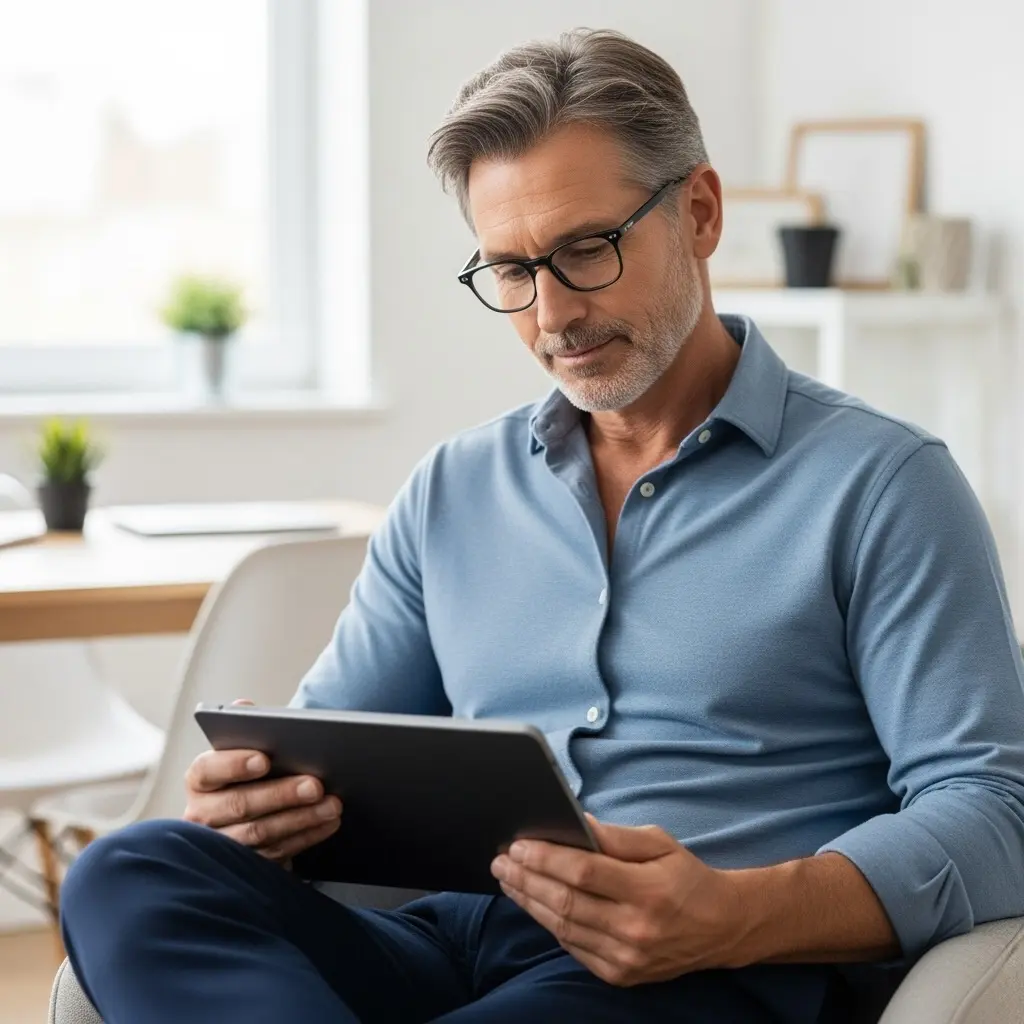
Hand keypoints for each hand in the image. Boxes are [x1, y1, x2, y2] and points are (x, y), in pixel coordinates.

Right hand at [183, 699, 341, 864]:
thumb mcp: (245, 750)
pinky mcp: (245, 865)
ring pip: (260, 833)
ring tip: (332, 804)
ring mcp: (222, 844)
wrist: (255, 814)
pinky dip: (306, 837)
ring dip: (301, 818)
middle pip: (239, 805)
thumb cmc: (251, 775)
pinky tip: (328, 823)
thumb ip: (244, 726)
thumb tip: (243, 706)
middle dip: (281, 794)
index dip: (234, 764)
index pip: (207, 769)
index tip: (265, 758)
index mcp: (200, 780)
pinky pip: (276, 854)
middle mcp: (201, 815)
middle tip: (315, 784)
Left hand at [490, 815, 742, 985]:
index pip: (583, 872)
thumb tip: (576, 823)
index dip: (546, 857)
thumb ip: (615, 836)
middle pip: (565, 901)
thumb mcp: (659, 844)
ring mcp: (626, 957)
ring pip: (563, 927)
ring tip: (508, 879)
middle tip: (501, 860)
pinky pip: (573, 947)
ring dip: (529, 901)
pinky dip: (549, 924)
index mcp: (648, 890)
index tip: (519, 844)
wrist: (721, 928)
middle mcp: (636, 928)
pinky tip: (533, 903)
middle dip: (526, 878)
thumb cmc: (686, 877)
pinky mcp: (620, 975)